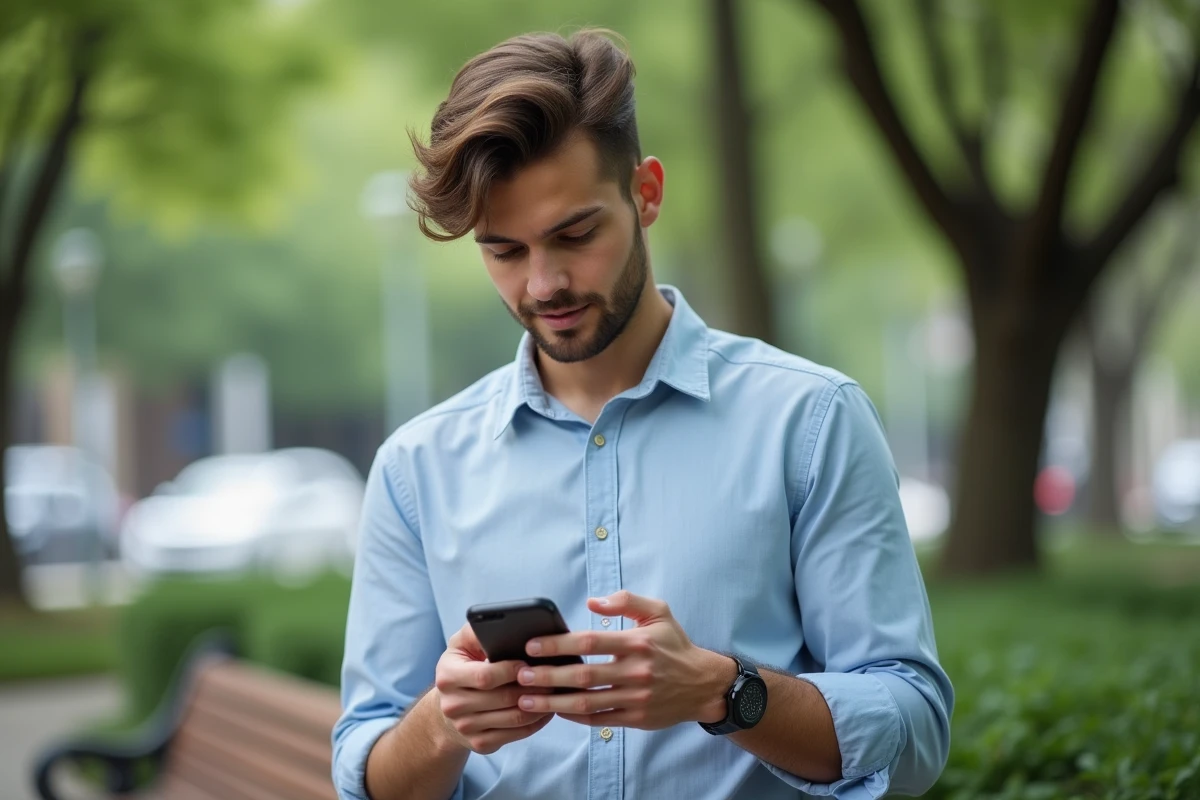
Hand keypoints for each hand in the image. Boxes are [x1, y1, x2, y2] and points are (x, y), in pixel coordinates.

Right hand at [433, 623, 555, 754]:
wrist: (447, 709)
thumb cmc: (462, 667)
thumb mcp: (461, 644)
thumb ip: (477, 630)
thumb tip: (503, 621)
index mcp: (447, 677)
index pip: (485, 676)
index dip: (511, 670)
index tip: (529, 662)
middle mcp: (453, 706)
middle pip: (504, 698)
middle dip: (533, 686)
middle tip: (555, 676)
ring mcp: (466, 728)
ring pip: (514, 718)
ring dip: (540, 705)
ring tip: (555, 691)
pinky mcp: (480, 744)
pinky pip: (517, 734)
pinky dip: (537, 722)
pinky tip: (547, 709)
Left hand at [513, 591, 735, 729]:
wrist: (703, 684)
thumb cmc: (674, 645)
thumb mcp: (658, 612)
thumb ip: (626, 601)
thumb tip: (592, 601)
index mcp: (636, 642)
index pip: (590, 641)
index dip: (558, 644)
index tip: (532, 646)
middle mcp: (635, 671)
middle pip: (583, 675)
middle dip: (548, 676)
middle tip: (521, 676)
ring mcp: (635, 697)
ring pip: (587, 701)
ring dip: (554, 702)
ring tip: (527, 700)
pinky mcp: (636, 718)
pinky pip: (599, 719)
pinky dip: (575, 716)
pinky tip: (556, 711)